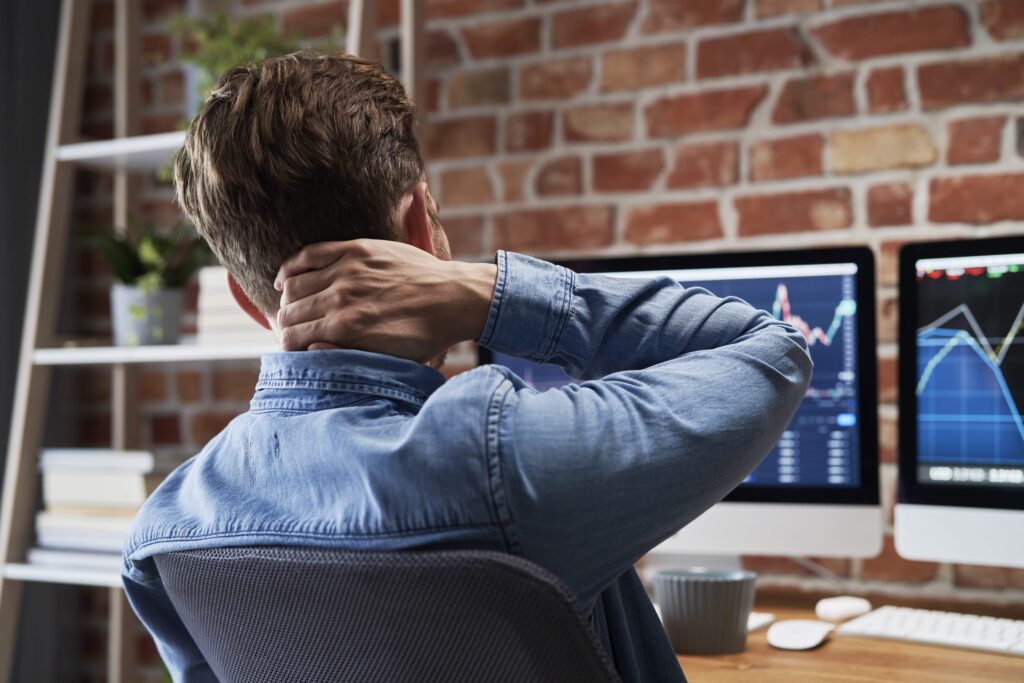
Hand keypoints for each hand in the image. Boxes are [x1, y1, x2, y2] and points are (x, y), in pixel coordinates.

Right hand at [275, 239, 496, 361]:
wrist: (454, 298)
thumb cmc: (424, 335)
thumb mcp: (387, 359)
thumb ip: (346, 355)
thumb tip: (310, 349)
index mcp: (345, 329)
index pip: (292, 338)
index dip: (287, 346)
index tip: (292, 348)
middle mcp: (340, 298)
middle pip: (289, 312)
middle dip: (284, 325)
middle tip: (290, 330)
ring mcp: (347, 271)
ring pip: (294, 285)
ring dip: (286, 299)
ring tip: (290, 307)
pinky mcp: (356, 249)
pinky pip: (309, 254)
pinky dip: (290, 267)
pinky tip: (284, 279)